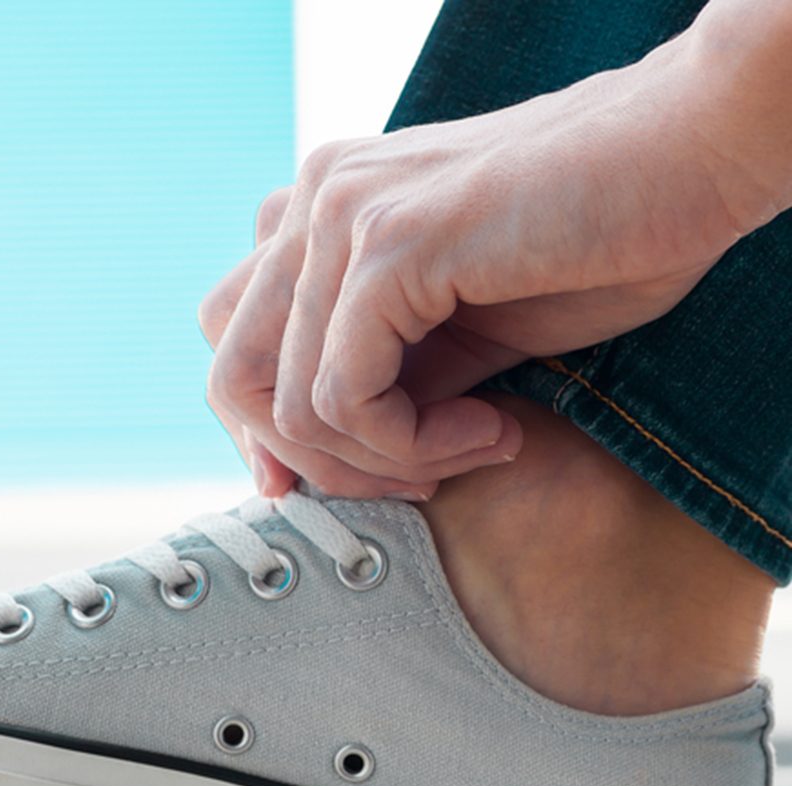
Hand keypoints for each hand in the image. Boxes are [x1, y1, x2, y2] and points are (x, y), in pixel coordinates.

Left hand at [200, 28, 759, 497]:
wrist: (695, 160)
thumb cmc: (594, 243)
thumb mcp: (455, 334)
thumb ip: (377, 378)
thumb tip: (311, 460)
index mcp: (320, 212)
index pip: (235, 345)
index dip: (269, 436)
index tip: (345, 483)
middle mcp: (313, 202)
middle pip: (233, 380)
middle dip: (316, 462)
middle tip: (414, 482)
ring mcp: (343, 214)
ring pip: (291, 407)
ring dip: (383, 463)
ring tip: (473, 446)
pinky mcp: (390, 246)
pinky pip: (347, 400)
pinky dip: (412, 445)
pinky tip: (491, 431)